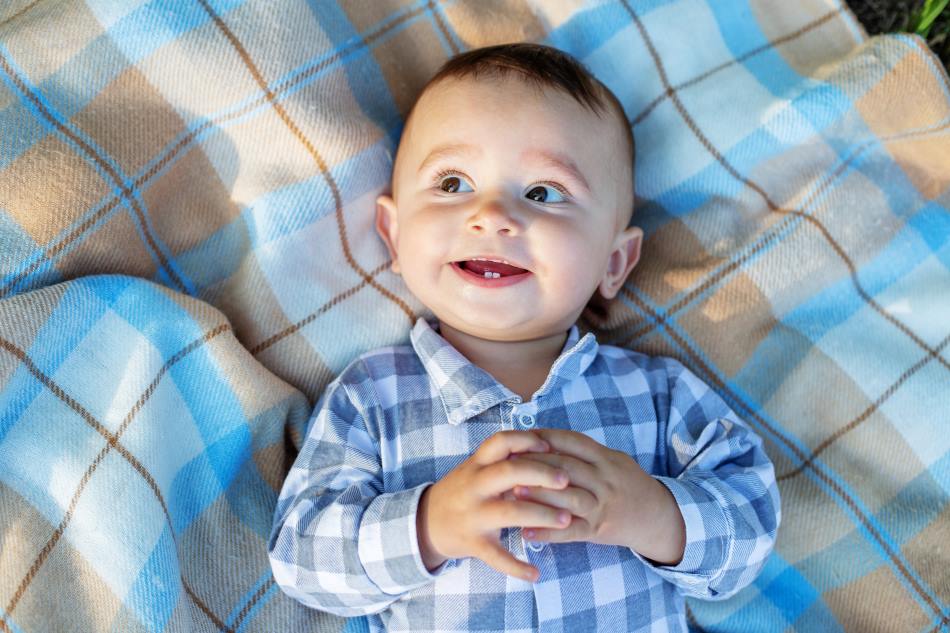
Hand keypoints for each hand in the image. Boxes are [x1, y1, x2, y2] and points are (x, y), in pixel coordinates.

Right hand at [417, 431, 572, 581]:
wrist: (425, 522)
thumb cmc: (461, 492)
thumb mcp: (475, 469)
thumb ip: (503, 460)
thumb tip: (545, 446)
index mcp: (477, 464)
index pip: (501, 442)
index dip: (526, 440)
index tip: (549, 446)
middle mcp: (475, 486)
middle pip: (510, 472)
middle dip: (542, 474)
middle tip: (567, 481)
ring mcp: (474, 515)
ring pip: (510, 512)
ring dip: (542, 515)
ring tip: (566, 520)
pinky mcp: (473, 542)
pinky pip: (497, 556)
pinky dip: (517, 567)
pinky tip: (535, 574)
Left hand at [513, 429, 685, 564]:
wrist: (657, 517)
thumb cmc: (627, 484)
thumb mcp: (613, 460)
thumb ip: (585, 451)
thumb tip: (545, 440)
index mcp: (607, 459)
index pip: (573, 442)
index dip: (546, 438)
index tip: (521, 437)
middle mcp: (605, 480)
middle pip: (566, 468)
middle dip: (535, 464)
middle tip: (507, 463)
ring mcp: (602, 506)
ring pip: (568, 499)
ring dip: (539, 496)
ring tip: (512, 493)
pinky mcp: (598, 530)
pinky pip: (571, 532)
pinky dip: (548, 533)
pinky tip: (526, 533)